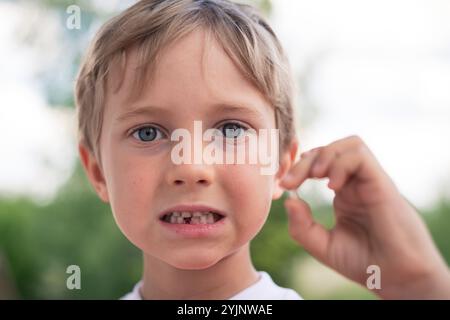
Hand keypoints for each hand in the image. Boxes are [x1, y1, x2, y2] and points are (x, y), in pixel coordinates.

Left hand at [280, 135, 449, 298]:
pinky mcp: (381, 183)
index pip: (319, 163)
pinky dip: (341, 164)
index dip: (297, 166)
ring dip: (324, 155)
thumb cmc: (364, 262)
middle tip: (288, 183)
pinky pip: (360, 157)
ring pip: (348, 145)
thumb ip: (302, 226)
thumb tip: (288, 200)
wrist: (396, 278)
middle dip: (303, 162)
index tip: (282, 185)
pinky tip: (332, 187)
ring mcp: (369, 181)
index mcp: (343, 193)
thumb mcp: (322, 246)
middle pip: (329, 150)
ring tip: (312, 177)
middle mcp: (356, 183)